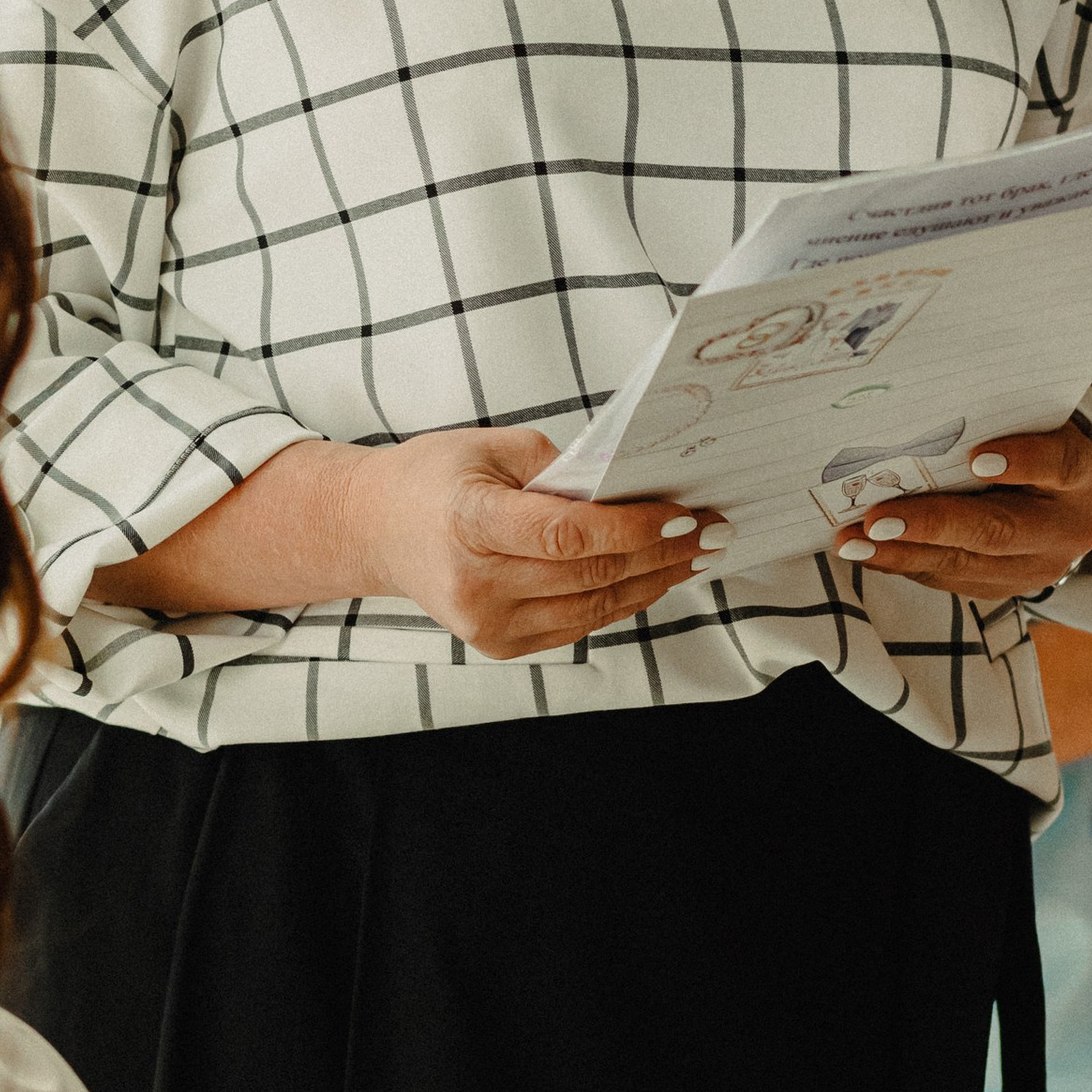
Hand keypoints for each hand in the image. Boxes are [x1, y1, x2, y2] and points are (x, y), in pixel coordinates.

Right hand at [361, 431, 726, 661]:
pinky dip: (622, 600)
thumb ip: (561, 467)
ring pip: (594, 606)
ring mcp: (486, 623)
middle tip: (712, 531)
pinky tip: (654, 577)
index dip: (632, 528)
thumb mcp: (493, 446)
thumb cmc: (437, 477)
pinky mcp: (500, 645)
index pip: (566, 534)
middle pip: (589, 573)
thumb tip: (633, 489)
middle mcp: (475, 582)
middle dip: (662, 553)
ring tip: (696, 555)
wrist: (378, 529)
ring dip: (654, 581)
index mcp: (468, 521)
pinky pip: (579, 623)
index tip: (684, 514)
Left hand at [830, 420, 1091, 601]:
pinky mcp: (1005, 587)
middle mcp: (1067, 528)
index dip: (1021, 460)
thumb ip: (992, 420)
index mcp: (1080, 471)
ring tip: (853, 541)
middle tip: (877, 519)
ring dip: (902, 554)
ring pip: (965, 564)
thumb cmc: (1032, 437)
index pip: (1058, 464)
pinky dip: (903, 564)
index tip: (978, 457)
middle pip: (999, 530)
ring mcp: (1038, 567)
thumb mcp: (1029, 418)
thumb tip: (916, 414)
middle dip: (932, 525)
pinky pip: (950, 579)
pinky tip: (866, 551)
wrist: (1060, 491)